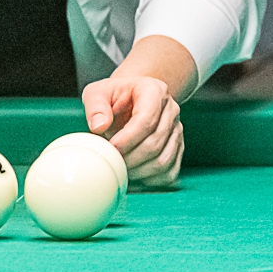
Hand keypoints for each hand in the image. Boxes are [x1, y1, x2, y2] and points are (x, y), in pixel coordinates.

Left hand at [83, 34, 193, 187]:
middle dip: (131, 158)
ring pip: (163, 160)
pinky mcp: (177, 148)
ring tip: (121, 171)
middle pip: (155, 142)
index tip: (111, 148)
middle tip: (113, 163)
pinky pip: (170, 172)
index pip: (146, 119)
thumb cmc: (114, 97)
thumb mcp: (98, 93)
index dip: (127, 139)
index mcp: (154, 91)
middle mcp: (171, 110)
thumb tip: (99, 126)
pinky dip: (151, 180)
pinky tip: (134, 177)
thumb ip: (95, 106)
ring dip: (140, 172)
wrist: (130, 100)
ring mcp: (177, 130)